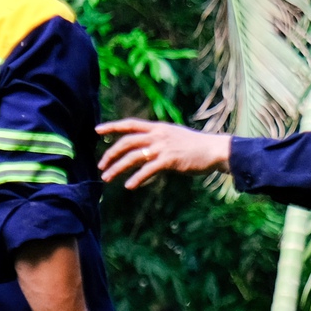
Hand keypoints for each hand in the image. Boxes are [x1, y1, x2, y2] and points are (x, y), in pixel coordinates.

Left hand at [99, 119, 232, 188]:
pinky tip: (129, 186)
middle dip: (111, 154)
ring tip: (107, 178)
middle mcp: (158, 135)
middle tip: (100, 166)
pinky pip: (148, 170)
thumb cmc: (195, 146)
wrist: (214, 150)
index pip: (130, 124)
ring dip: (118, 168)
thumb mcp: (174, 137)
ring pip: (133, 156)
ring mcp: (163, 147)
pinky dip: (137, 178)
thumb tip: (145, 152)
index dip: (112, 126)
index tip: (97, 130)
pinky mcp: (170, 160)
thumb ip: (158, 142)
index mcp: (158, 127)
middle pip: (127, 142)